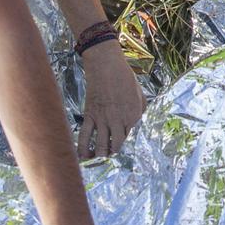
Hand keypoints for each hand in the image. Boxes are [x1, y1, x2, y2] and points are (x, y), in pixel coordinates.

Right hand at [77, 44, 144, 158]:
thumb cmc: (125, 78)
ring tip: (101, 158)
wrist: (106, 66)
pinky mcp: (90, 115)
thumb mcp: (140, 94)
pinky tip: (84, 155)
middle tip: (113, 156)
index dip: (130, 147)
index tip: (128, 152)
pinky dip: (83, 147)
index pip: (133, 139)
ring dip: (101, 155)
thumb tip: (140, 122)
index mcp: (134, 116)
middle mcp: (119, 120)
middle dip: (115, 154)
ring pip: (101, 145)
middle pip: (117, 146)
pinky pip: (85, 135)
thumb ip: (141, 110)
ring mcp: (103, 119)